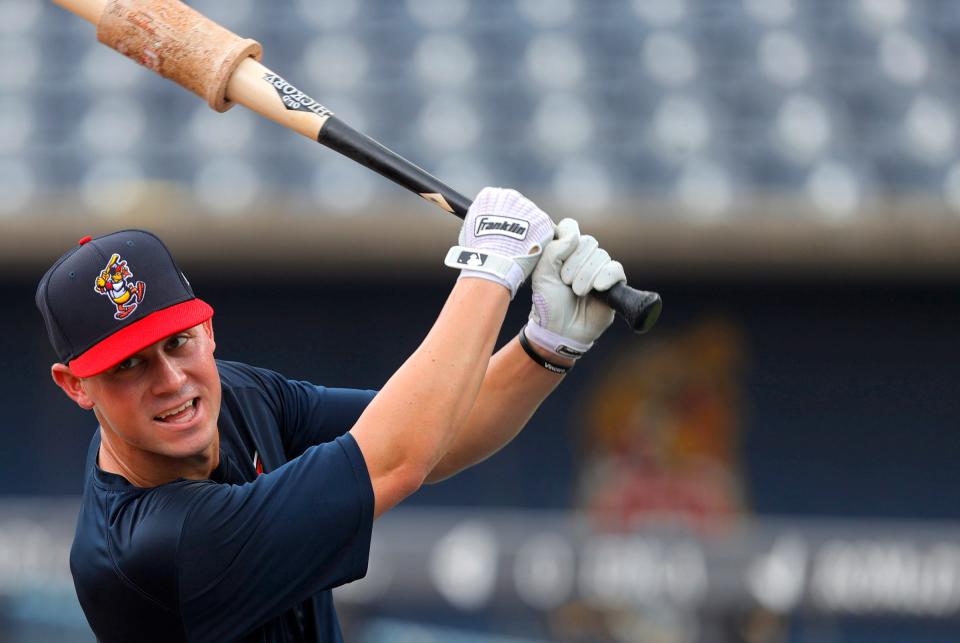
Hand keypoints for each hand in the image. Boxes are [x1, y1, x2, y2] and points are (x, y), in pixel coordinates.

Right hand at [444, 187, 554, 298]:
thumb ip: (479, 218)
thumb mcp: (469, 227)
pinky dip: (539, 241)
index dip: (501, 216)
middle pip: (517, 207)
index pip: (499, 200)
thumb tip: (481, 221)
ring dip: (529, 231)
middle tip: (511, 241)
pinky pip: (543, 230)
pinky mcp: (543, 221)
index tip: (500, 228)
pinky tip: (529, 251)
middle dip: (517, 222)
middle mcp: (511, 196)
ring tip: (520, 249)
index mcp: (491, 196)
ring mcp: (529, 207)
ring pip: (531, 218)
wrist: (494, 260)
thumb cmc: (478, 249)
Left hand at [525, 218, 625, 358]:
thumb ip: (554, 250)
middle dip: (574, 263)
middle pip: (587, 241)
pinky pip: (616, 269)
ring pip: (601, 255)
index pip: (571, 227)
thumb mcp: (542, 274)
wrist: (559, 330)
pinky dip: (606, 277)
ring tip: (577, 292)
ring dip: (586, 275)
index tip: (558, 259)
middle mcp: (583, 257)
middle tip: (565, 282)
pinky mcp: (613, 283)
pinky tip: (597, 289)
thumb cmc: (548, 302)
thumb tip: (575, 235)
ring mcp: (599, 269)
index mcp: (564, 250)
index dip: (566, 239)